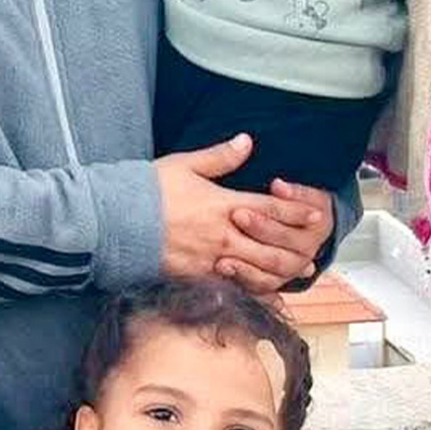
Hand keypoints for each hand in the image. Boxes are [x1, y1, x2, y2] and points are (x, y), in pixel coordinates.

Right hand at [154, 136, 324, 294]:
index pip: (271, 209)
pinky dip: (252, 288)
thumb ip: (220, 157)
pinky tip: (263, 288)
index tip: (316, 215)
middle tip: (314, 251)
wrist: (114, 223)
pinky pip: (232, 287)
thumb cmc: (147, 191)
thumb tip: (247, 141)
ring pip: (257, 271)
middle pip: (272, 247)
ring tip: (297, 271)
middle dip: (296, 249)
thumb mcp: (184, 165)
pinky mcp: (195, 278)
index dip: (297, 212)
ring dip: (281, 272)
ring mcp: (209, 260)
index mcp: (222, 205)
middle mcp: (222, 235)